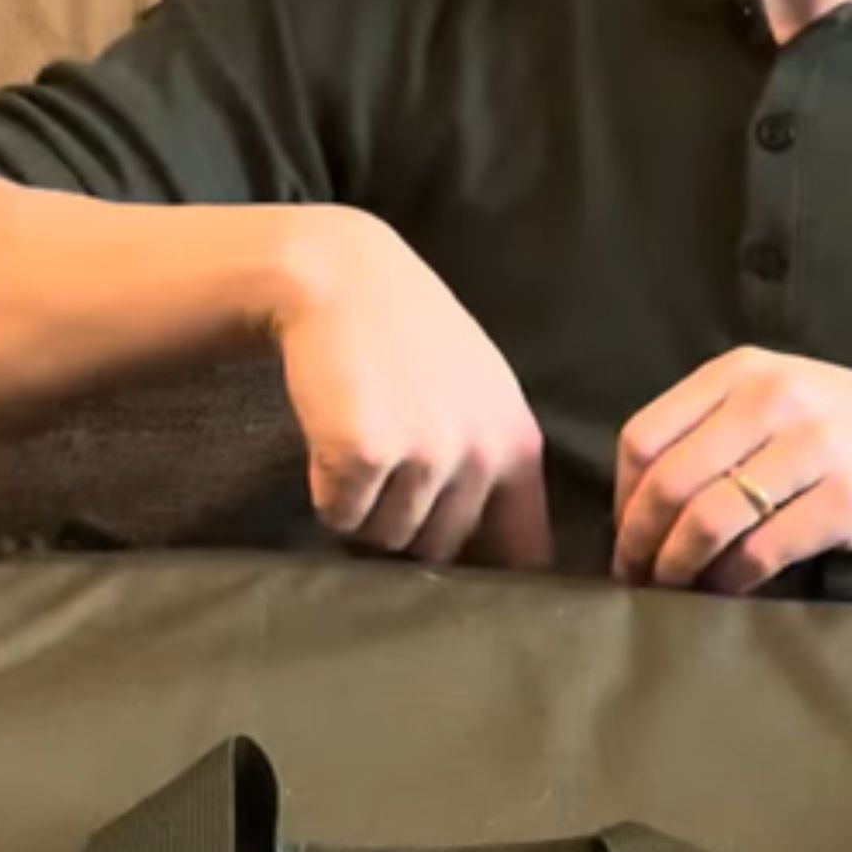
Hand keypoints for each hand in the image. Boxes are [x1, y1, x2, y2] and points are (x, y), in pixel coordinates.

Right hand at [270, 207, 551, 567]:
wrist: (342, 279)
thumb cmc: (410, 339)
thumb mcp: (480, 394)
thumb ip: (494, 464)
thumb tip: (503, 556)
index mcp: (518, 443)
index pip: (524, 550)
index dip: (491, 571)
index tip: (465, 571)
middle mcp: (479, 454)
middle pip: (439, 550)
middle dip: (407, 522)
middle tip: (388, 461)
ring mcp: (423, 455)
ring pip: (385, 537)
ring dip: (364, 505)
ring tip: (363, 437)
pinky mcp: (364, 453)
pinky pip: (339, 516)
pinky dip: (326, 490)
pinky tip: (333, 434)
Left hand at [613, 347, 851, 592]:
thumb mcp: (785, 397)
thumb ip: (717, 426)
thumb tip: (639, 499)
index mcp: (745, 370)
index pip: (645, 435)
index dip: (623, 495)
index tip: (624, 533)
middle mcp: (774, 397)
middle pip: (668, 481)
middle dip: (640, 540)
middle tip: (635, 577)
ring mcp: (812, 446)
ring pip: (707, 518)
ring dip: (677, 566)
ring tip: (671, 590)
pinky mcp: (844, 500)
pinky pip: (760, 551)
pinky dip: (729, 581)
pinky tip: (724, 593)